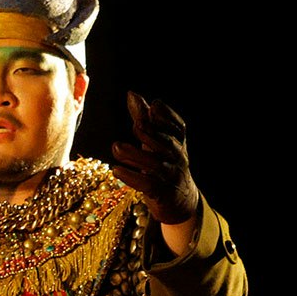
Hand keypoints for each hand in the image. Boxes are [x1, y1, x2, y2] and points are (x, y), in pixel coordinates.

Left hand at [107, 92, 201, 241]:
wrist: (180, 201)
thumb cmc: (164, 165)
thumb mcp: (156, 142)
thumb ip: (143, 119)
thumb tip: (132, 94)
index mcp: (177, 143)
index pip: (177, 127)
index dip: (167, 117)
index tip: (154, 105)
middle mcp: (177, 157)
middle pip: (167, 143)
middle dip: (152, 133)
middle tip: (136, 124)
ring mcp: (170, 175)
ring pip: (155, 164)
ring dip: (135, 155)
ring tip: (116, 147)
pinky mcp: (161, 193)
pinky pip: (147, 185)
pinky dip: (132, 177)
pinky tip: (116, 170)